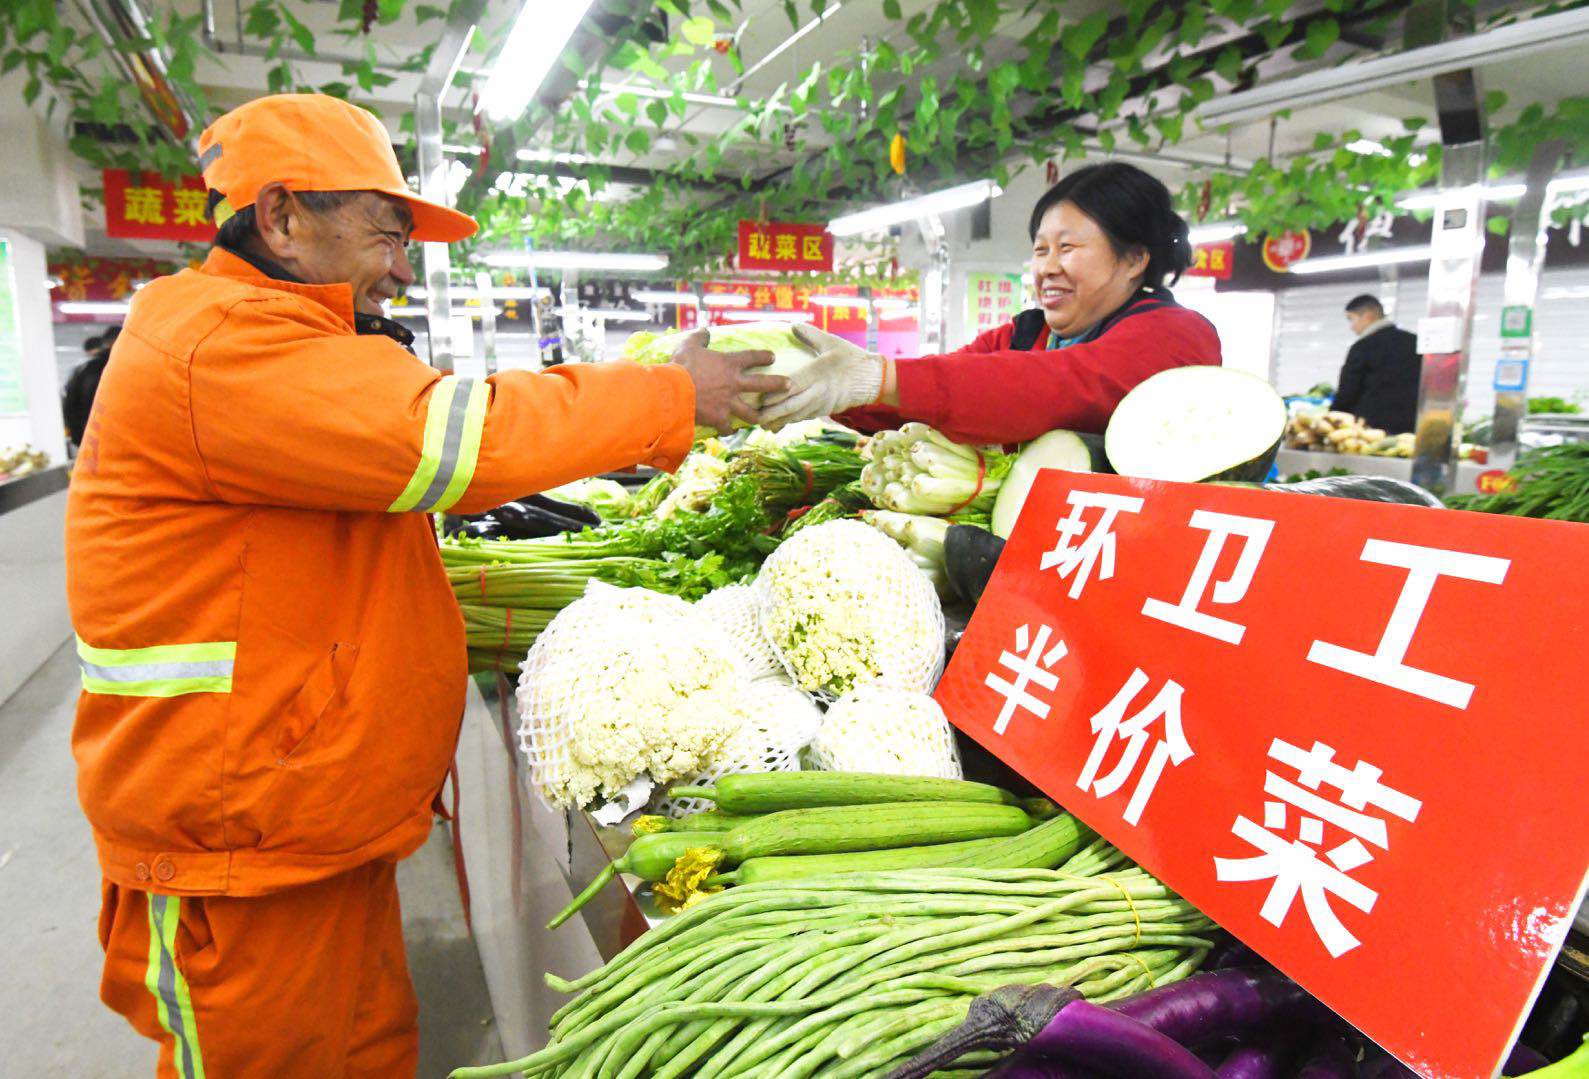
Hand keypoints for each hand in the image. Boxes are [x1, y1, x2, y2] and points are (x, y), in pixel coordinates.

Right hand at [668, 329, 787, 431]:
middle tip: (789, 385)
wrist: (674, 392)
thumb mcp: (689, 345)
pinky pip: (727, 427)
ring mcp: (728, 403)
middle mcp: (734, 384)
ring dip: (757, 416)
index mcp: (729, 364)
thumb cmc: (681, 366)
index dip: (764, 356)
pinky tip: (730, 431)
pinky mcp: (719, 418)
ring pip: (750, 412)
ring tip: (763, 419)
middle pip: (762, 384)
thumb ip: (699, 337)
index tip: (772, 357)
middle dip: (778, 384)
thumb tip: (705, 331)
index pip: (752, 357)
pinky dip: (728, 430)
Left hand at [758, 323, 884, 427]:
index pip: (795, 385)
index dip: (777, 393)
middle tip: (755, 417)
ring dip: (779, 421)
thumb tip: (793, 325)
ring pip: (797, 415)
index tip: (762, 397)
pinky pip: (804, 417)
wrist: (874, 379)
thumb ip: (811, 335)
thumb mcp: (831, 343)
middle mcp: (820, 391)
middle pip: (793, 406)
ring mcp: (823, 403)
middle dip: (773, 413)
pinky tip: (776, 424)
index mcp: (820, 373)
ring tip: (761, 424)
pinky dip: (789, 421)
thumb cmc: (851, 358)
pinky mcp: (825, 410)